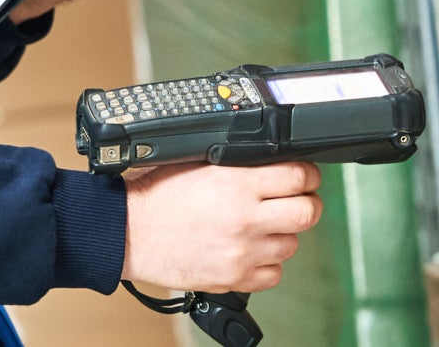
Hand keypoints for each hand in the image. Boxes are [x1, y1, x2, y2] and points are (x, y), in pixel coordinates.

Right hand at [119, 161, 323, 292]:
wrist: (129, 231)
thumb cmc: (156, 196)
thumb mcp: (199, 162)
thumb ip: (240, 163)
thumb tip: (273, 160)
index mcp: (237, 184)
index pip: (298, 176)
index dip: (308, 174)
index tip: (305, 176)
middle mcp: (245, 219)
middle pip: (308, 213)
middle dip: (306, 203)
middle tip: (296, 200)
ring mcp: (242, 252)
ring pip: (292, 244)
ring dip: (283, 234)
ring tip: (262, 226)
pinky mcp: (234, 278)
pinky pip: (273, 274)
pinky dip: (267, 263)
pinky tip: (250, 250)